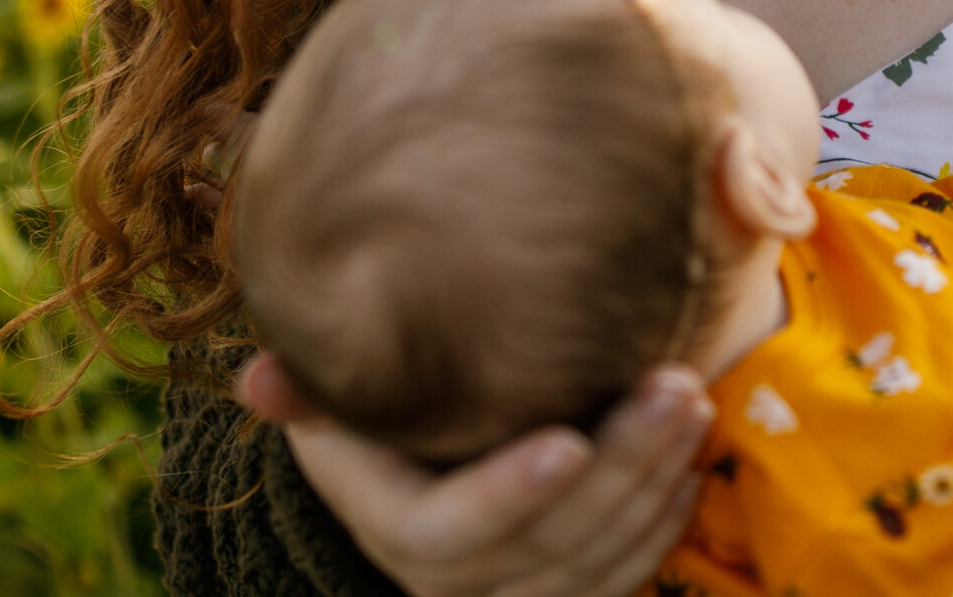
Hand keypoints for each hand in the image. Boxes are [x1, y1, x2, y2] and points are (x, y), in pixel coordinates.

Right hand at [238, 352, 712, 596]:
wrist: (411, 482)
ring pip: (597, 563)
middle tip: (676, 384)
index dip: (509, 491)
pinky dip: (662, 523)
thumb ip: (306, 393)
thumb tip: (258, 378)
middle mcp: (457, 583)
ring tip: (694, 400)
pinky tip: (693, 460)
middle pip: (549, 544)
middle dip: (621, 466)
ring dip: (655, 483)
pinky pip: (623, 578)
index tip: (569, 439)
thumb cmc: (375, 421)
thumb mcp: (336, 405)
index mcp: (397, 529)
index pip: (450, 530)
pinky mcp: (565, 596)